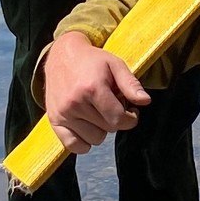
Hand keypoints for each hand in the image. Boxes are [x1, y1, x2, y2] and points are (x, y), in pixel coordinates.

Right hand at [43, 31, 152, 152]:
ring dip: (100, 130)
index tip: (131, 110)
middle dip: (115, 119)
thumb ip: (131, 84)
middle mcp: (75, 103)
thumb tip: (145, 101)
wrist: (61, 55)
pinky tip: (87, 127)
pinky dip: (83, 142)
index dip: (131, 118)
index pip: (119, 120)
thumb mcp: (115, 64)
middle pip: (108, 129)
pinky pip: (73, 145)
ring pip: (94, 140)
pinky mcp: (54, 120)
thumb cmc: (92, 60)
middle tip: (111, 105)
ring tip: (98, 112)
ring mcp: (63, 113)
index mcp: (92, 88)